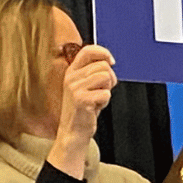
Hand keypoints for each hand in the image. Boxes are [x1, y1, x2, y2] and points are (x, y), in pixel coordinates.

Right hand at [48, 45, 115, 177]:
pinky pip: (106, 94)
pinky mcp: (81, 99)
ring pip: (106, 77)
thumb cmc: (83, 109)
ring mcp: (75, 88)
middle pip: (103, 66)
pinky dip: (105, 102)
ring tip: (97, 99)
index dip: (103, 52)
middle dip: (110, 79)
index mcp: (72, 72)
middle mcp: (71, 77)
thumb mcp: (86, 86)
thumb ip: (93, 72)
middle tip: (102, 91)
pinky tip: (95, 107)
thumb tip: (108, 61)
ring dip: (107, 90)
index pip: (88, 51)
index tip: (111, 61)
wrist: (73, 132)